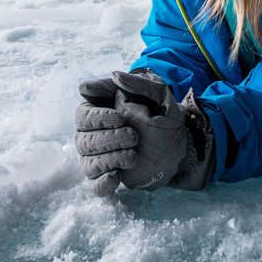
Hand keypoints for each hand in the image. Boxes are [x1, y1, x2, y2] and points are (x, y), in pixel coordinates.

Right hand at [74, 70, 213, 191]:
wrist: (178, 138)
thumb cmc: (160, 110)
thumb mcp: (156, 93)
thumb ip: (138, 83)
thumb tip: (116, 76)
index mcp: (96, 113)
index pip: (84, 116)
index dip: (98, 118)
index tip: (119, 118)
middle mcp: (91, 136)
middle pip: (85, 141)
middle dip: (108, 140)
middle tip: (133, 137)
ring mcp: (97, 159)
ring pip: (89, 164)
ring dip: (108, 161)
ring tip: (132, 157)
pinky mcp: (107, 177)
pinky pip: (96, 185)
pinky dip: (102, 184)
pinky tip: (115, 179)